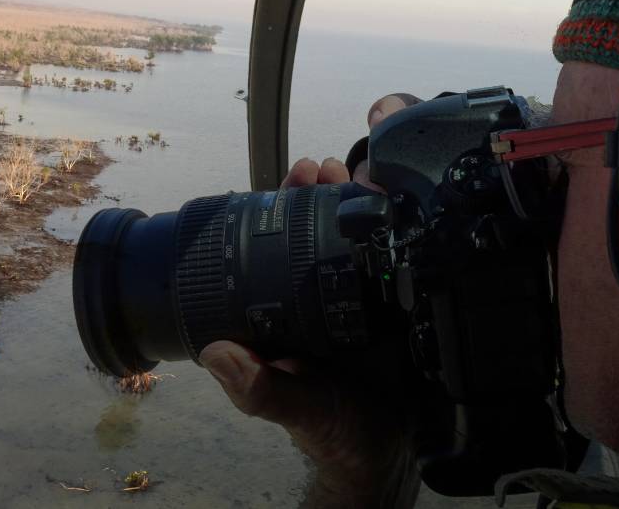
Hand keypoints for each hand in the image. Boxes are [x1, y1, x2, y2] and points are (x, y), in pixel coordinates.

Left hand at [199, 93, 420, 507]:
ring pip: (354, 238)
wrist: (385, 451)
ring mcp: (357, 299)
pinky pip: (394, 260)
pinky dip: (397, 230)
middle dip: (320, 194)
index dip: (280, 210)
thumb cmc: (331, 430)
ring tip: (359, 172)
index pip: (275, 247)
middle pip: (315, 232)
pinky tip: (401, 202)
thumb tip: (217, 354)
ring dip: (357, 201)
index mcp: (285, 311)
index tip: (291, 179)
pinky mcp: (395, 306)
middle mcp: (317, 298)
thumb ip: (259, 388)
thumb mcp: (292, 408)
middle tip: (324, 168)